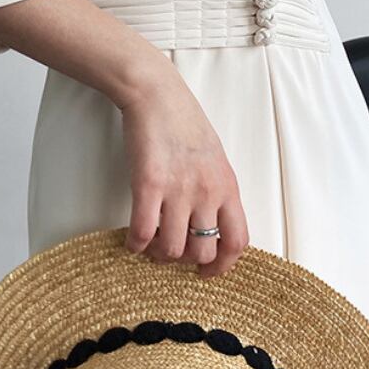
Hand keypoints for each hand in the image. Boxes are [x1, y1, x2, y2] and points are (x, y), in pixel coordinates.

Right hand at [118, 69, 248, 278]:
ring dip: (159, 254)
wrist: (157, 96)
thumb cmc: (184, 123)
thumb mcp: (216, 159)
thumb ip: (217, 191)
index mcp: (228, 187)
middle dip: (185, 259)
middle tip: (171, 250)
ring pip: (172, 249)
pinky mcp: (148, 185)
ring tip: (150, 246)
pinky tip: (132, 240)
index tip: (207, 273)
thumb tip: (210, 224)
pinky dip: (135, 245)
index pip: (237, 241)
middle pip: (202, 251)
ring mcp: (178, 190)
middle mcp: (207, 192)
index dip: (223, 266)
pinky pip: (143, 233)